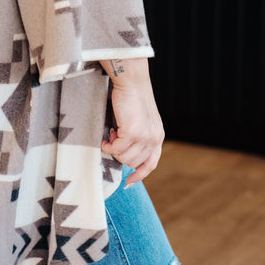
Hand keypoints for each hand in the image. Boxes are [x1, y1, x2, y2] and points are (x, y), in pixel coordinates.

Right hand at [99, 57, 163, 186]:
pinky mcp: (132, 133)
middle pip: (133, 162)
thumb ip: (138, 136)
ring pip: (123, 157)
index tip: (128, 182)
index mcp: (158, 136)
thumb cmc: (132, 97)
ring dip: (114, 148)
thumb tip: (123, 152)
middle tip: (113, 137)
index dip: (139, 174)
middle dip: (120, 153)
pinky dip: (108, 145)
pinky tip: (106, 136)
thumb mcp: (141, 120)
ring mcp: (144, 137)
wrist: (132, 82)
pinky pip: (115, 149)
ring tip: (111, 133)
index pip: (151, 163)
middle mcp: (154, 139)